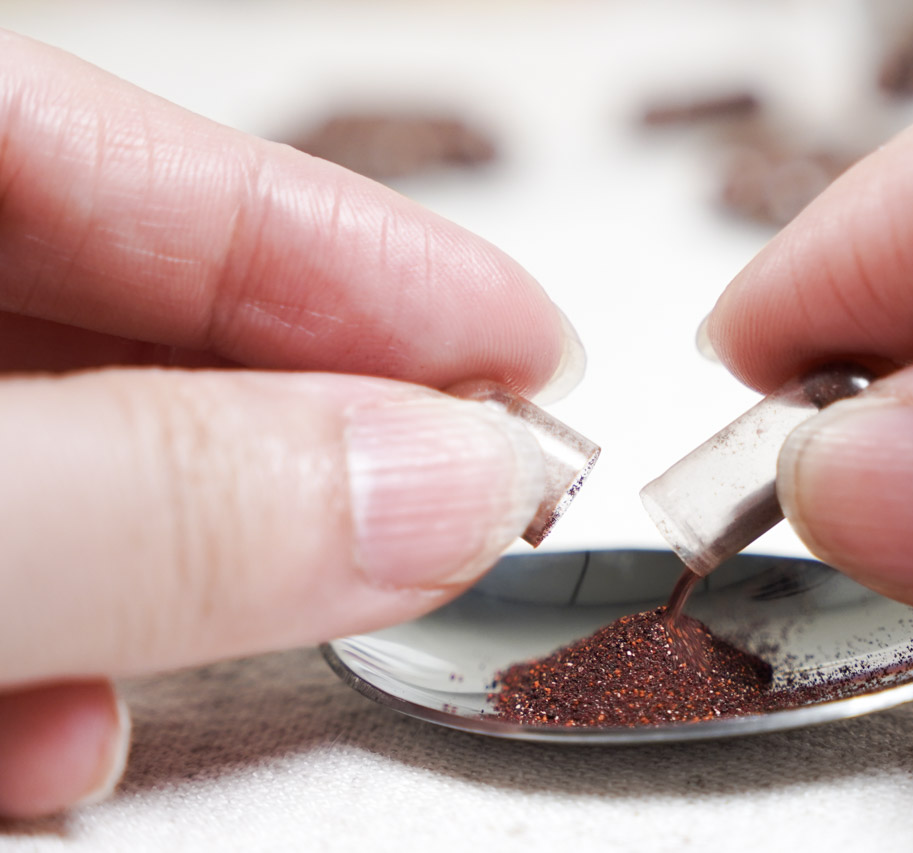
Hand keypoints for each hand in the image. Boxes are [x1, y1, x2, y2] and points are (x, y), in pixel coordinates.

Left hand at [0, 31, 582, 817]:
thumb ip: (156, 503)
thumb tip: (439, 487)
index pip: (125, 153)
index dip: (349, 250)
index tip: (523, 350)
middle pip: (114, 304)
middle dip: (307, 417)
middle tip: (470, 488)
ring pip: (58, 453)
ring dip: (186, 561)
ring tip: (293, 622)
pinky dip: (51, 647)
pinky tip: (69, 727)